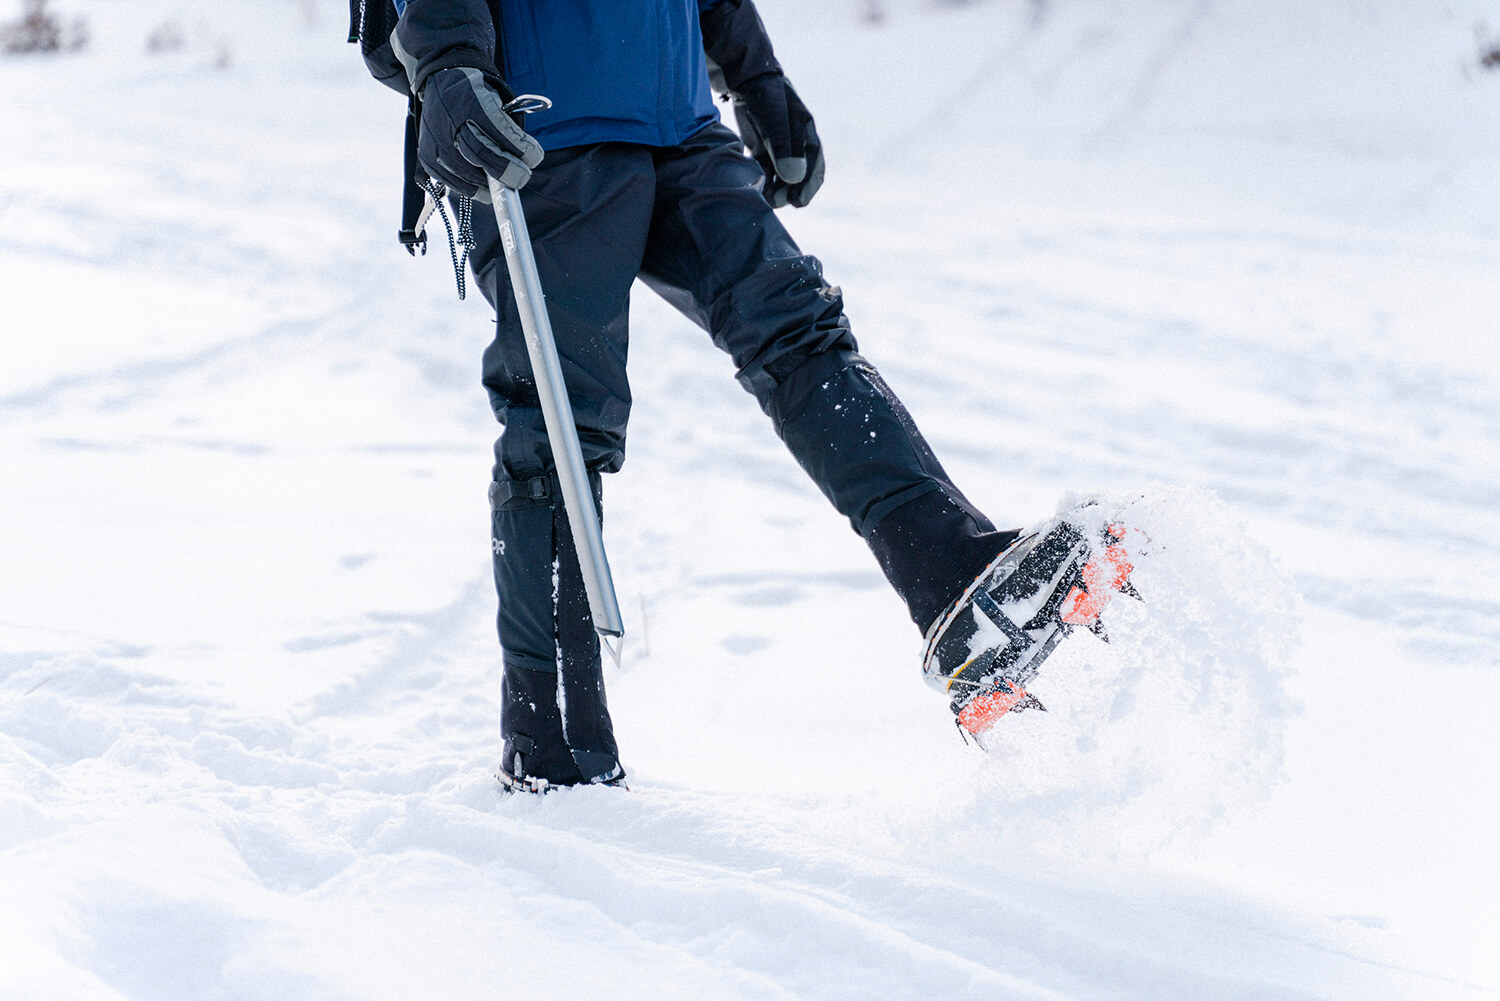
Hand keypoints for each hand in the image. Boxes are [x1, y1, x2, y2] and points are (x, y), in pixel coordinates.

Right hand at [418, 67, 542, 197]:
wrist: (441, 80)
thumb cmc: (476, 92)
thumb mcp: (495, 96)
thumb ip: (509, 124)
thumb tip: (525, 159)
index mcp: (471, 101)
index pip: (500, 131)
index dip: (521, 150)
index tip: (534, 158)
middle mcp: (450, 120)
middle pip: (482, 155)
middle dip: (508, 171)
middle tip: (522, 177)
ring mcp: (435, 140)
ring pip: (467, 172)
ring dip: (492, 184)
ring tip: (505, 184)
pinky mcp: (428, 155)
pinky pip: (452, 181)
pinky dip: (473, 189)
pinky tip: (485, 188)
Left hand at [732, 75, 823, 207]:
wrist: (745, 81)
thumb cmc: (767, 100)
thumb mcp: (777, 124)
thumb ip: (785, 150)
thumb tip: (794, 180)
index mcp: (807, 137)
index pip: (815, 167)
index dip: (809, 187)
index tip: (798, 203)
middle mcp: (795, 145)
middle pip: (796, 176)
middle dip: (788, 192)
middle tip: (776, 203)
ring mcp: (777, 147)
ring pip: (779, 176)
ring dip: (773, 190)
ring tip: (763, 199)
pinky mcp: (761, 148)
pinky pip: (764, 170)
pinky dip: (761, 180)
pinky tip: (753, 188)